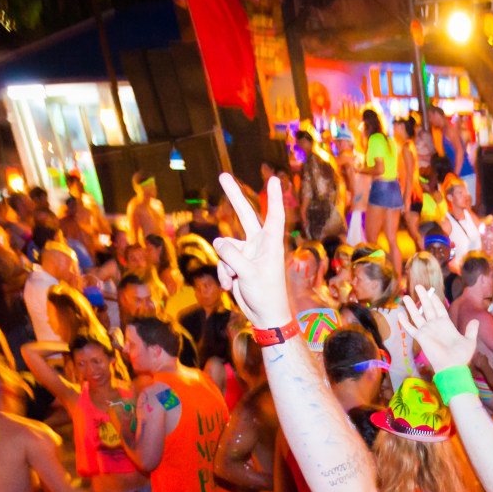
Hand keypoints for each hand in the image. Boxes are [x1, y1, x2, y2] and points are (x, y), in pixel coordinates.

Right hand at [214, 174, 291, 329]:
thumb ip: (232, 255)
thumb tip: (218, 241)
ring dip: (225, 265)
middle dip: (234, 196)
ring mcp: (246, 253)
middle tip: (223, 175)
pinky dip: (224, 274)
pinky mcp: (236, 264)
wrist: (264, 315)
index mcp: (270, 244)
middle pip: (245, 215)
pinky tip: (231, 286)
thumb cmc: (266, 294)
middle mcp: (258, 244)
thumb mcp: (249, 273)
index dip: (273, 198)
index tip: (274, 180)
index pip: (273, 216)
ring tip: (235, 279)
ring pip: (224, 247)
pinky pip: (222, 261)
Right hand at [394, 286, 477, 372]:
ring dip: (411, 306)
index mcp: (446, 324)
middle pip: (427, 308)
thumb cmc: (461, 356)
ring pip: (417, 316)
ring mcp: (427, 331)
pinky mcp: (421, 337)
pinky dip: (404, 322)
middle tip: (418, 286)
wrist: (452, 367)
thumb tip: (476, 320)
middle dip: (423, 297)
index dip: (435, 300)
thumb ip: (471, 330)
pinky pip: (410, 328)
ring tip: (406, 297)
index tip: (432, 291)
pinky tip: (399, 314)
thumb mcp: (469, 341)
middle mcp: (435, 326)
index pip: (439, 308)